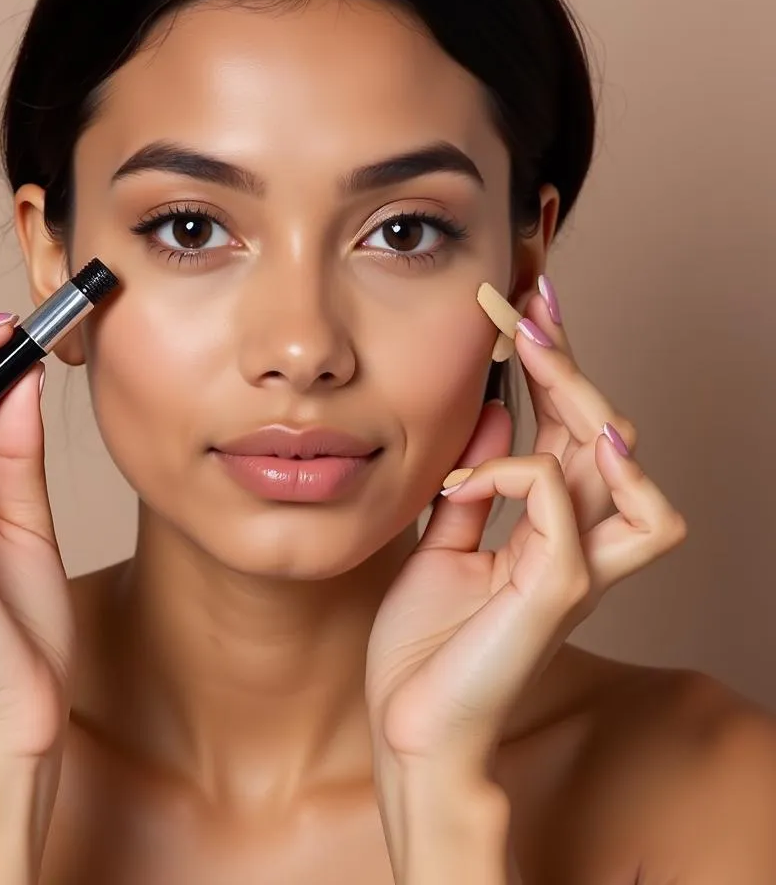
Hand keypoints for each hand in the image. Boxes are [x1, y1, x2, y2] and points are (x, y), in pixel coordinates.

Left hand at [365, 285, 687, 776]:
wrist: (412, 728)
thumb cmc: (425, 645)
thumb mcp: (443, 543)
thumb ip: (476, 484)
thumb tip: (497, 411)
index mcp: (549, 527)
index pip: (571, 429)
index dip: (556, 363)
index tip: (522, 303)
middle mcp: (577, 540)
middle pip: (607, 429)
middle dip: (568, 358)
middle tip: (524, 305)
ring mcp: (576, 565)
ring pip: (618, 459)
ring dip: (578, 398)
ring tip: (532, 358)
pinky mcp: (558, 590)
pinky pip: (556, 500)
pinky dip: (510, 470)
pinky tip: (460, 480)